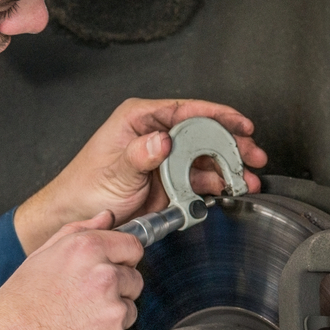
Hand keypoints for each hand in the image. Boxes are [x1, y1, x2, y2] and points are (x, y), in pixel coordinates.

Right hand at [0, 213, 142, 329]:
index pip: (132, 246)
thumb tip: (106, 217)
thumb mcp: (38, 260)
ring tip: (75, 325)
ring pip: (129, 311)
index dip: (121, 259)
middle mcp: (105, 277)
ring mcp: (113, 312)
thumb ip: (77, 232)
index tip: (113, 268)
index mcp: (86, 250)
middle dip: (116, 291)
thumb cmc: (15, 312)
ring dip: (110, 319)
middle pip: (134, 280)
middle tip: (81, 304)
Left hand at [13, 98, 267, 252]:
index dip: (218, 115)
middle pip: (203, 133)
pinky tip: (230, 191)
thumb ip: (140, 154)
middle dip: (231, 143)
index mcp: (140, 119)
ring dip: (228, 168)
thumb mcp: (115, 169)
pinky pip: (198, 180)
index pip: (187, 110)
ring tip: (248, 179)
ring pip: (205, 158)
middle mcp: (155, 135)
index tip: (241, 124)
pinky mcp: (168, 182)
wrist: (76, 218)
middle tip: (253, 154)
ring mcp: (164, 159)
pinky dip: (216, 186)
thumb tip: (164, 140)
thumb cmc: (86, 188)